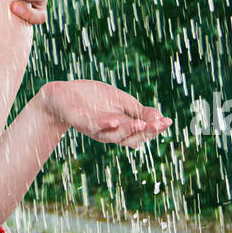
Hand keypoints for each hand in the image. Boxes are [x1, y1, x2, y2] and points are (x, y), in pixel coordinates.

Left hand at [38, 80, 169, 146]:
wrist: (63, 95)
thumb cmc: (93, 98)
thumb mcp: (120, 101)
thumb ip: (138, 110)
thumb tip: (161, 117)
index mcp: (122, 127)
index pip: (142, 132)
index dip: (155, 128)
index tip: (167, 121)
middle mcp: (111, 133)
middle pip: (132, 137)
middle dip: (146, 131)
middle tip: (159, 124)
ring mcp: (97, 130)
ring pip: (116, 135)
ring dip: (129, 129)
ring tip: (142, 123)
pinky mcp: (83, 122)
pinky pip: (96, 126)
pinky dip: (106, 124)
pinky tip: (116, 119)